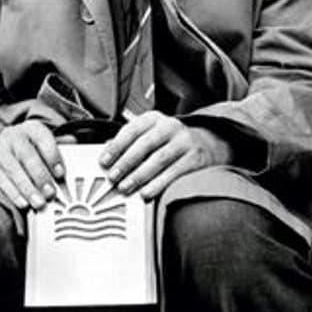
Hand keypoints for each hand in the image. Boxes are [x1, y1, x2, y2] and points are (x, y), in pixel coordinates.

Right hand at [0, 123, 65, 210]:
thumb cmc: (22, 152)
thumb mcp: (39, 145)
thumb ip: (57, 147)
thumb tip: (74, 143)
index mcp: (30, 129)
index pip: (43, 138)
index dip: (53, 156)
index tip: (61, 174)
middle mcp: (13, 136)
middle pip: (27, 155)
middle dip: (40, 176)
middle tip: (50, 193)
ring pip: (13, 169)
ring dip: (27, 188)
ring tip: (39, 202)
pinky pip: (0, 179)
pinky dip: (12, 193)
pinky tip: (22, 202)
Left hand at [98, 112, 230, 199]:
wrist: (207, 143)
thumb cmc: (170, 142)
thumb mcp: (150, 134)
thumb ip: (130, 142)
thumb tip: (106, 153)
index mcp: (154, 119)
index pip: (131, 130)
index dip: (116, 146)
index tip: (104, 162)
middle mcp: (170, 126)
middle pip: (144, 144)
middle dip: (126, 162)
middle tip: (113, 177)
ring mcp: (184, 141)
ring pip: (159, 159)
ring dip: (139, 175)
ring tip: (126, 187)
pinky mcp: (195, 158)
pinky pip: (174, 172)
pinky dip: (158, 184)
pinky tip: (146, 192)